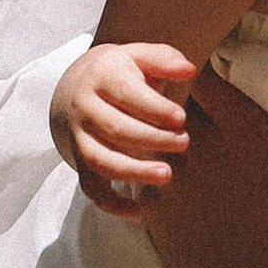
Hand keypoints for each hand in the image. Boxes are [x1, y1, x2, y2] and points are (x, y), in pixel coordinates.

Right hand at [51, 41, 196, 209]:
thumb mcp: (142, 56)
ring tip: (167, 174)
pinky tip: (141, 211)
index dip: (154, 109)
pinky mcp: (80, 162)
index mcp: (102, 77)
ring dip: (134, 171)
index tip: (181, 119)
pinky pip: (92, 189)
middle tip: (184, 142)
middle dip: (152, 139)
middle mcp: (84, 108)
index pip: (126, 94)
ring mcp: (79, 137)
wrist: (85, 86)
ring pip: (101, 160)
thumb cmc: (126, 72)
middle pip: (116, 129)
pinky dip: (113, 204)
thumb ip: (165, 59)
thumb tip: (188, 70)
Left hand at [138, 66, 267, 267]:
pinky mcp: (152, 208)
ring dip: (151, 123)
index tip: (210, 68)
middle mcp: (199, 145)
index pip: (198, 68)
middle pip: (165, 94)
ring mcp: (171, 177)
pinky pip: (130, 169)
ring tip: (167, 126)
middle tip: (186, 93)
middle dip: (171, 89)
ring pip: (142, 128)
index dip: (197, 64)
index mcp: (243, 128)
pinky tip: (156, 166)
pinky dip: (139, 162)